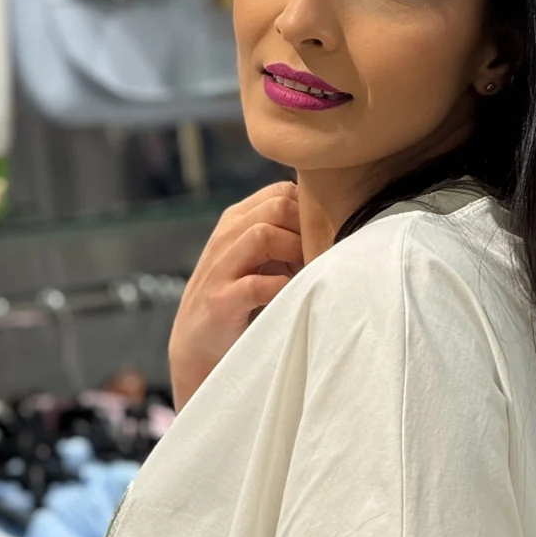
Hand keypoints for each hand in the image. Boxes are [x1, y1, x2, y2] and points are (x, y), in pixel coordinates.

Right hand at [170, 180, 301, 409]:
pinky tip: (289, 296)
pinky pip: (255, 284)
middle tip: (317, 258)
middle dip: (305, 230)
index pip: (281, 192)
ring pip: (262, 235)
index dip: (309, 211)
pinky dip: (280, 288)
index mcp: (237, 221)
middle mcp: (225, 237)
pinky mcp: (221, 301)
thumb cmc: (242, 300)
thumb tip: (337, 223)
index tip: (320, 239)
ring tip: (304, 275)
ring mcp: (220, 268)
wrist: (199, 345)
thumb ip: (284, 237)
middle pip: (277, 206)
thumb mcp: (260, 259)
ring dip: (294, 254)